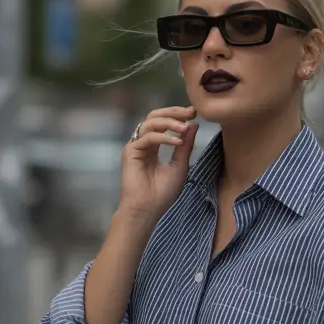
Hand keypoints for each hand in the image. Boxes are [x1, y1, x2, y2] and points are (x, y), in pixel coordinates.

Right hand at [119, 105, 198, 221]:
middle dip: (173, 112)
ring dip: (170, 122)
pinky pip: (148, 137)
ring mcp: (135, 146)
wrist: (147, 210)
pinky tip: (177, 142)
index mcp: (153, 146)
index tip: (194, 113)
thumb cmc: (162, 194)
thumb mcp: (180, 166)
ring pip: (151, 123)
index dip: (177, 115)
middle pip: (155, 116)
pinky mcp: (130, 151)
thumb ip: (185, 146)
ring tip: (185, 128)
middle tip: (190, 112)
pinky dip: (164, 137)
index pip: (163, 123)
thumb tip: (193, 125)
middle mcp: (143, 143)